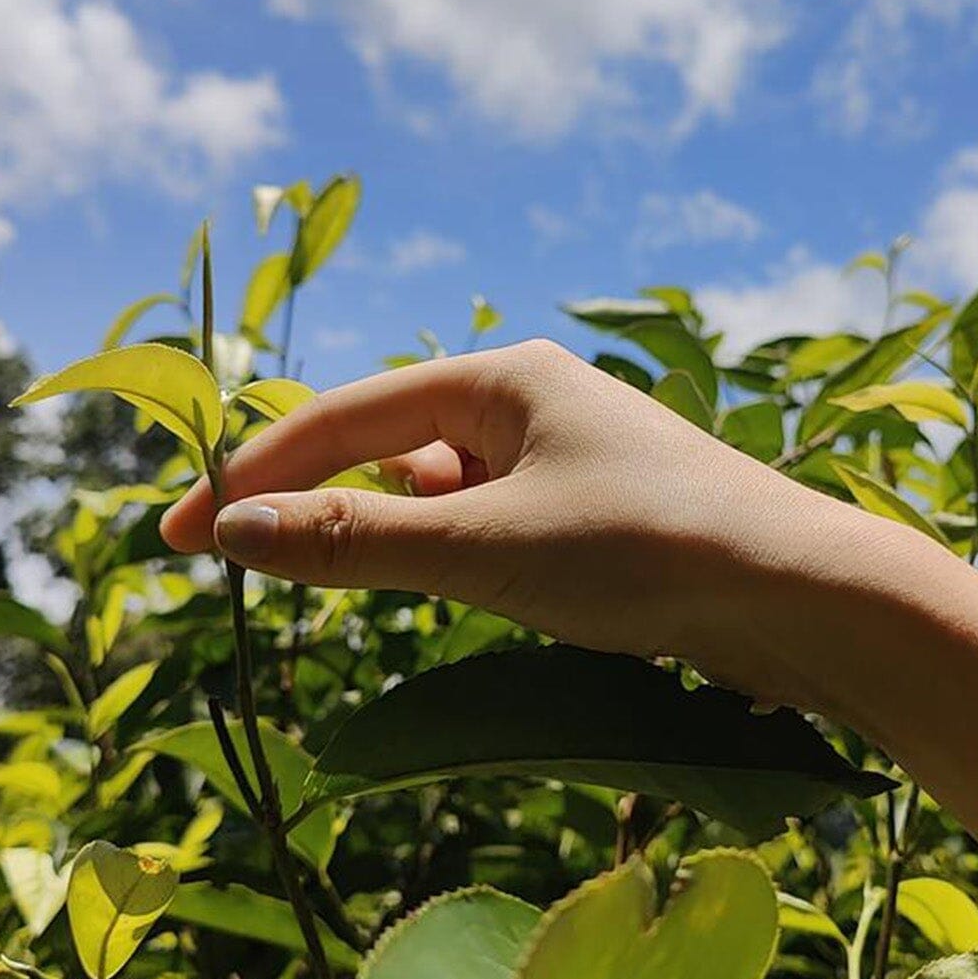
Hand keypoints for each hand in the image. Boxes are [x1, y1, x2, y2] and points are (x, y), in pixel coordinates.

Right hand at [160, 339, 828, 693]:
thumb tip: (230, 528)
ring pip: (439, 497)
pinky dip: (451, 561)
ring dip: (388, 539)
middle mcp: (530, 405)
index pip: (344, 419)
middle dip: (311, 505)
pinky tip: (457, 599)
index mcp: (502, 378)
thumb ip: (355, 544)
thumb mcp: (484, 548)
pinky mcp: (596, 521)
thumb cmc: (648, 553)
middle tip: (233, 565)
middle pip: (384, 449)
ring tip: (341, 588)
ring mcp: (566, 462)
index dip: (253, 475)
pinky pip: (490, 530)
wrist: (805, 600)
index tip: (172, 533)